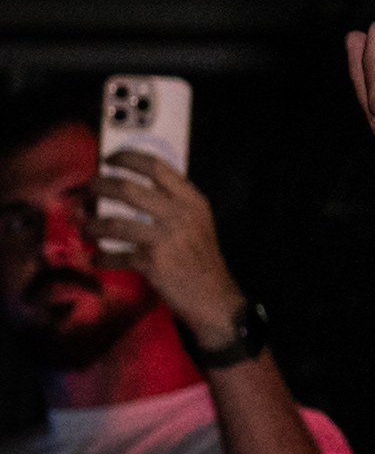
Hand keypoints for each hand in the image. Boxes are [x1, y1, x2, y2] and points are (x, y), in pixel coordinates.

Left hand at [90, 150, 245, 341]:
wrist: (213, 295)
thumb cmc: (200, 257)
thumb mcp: (196, 221)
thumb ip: (172, 202)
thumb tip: (127, 187)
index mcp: (192, 200)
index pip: (156, 166)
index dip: (127, 158)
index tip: (109, 159)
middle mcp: (180, 215)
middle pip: (127, 189)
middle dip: (98, 187)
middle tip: (85, 191)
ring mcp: (166, 239)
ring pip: (113, 223)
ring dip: (91, 225)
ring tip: (82, 227)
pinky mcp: (152, 263)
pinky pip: (115, 256)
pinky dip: (101, 259)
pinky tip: (96, 259)